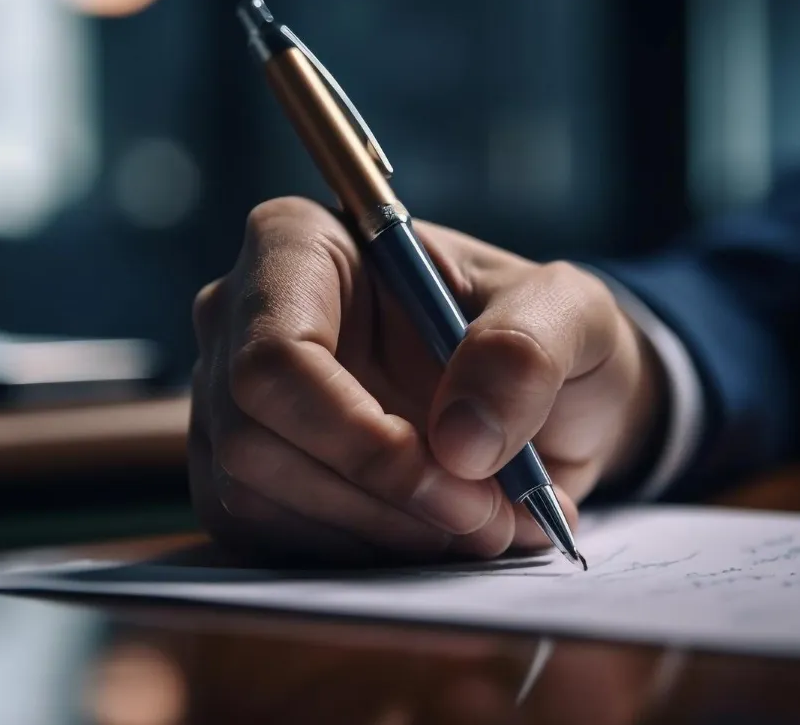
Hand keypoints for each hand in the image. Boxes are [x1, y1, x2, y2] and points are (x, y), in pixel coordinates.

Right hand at [189, 196, 660, 562]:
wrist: (546, 402)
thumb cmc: (542, 334)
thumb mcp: (571, 314)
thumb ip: (525, 352)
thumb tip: (462, 441)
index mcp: (301, 246)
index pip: (276, 353)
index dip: (356, 432)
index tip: (456, 470)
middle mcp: (241, 318)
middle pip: (255, 436)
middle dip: (379, 494)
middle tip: (486, 517)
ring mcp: (228, 401)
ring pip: (256, 496)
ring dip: (379, 532)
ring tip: (480, 524)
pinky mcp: (241, 475)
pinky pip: (265, 538)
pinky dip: (362, 552)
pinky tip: (433, 534)